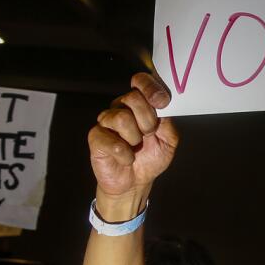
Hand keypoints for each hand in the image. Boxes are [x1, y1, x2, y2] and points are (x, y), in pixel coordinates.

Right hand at [88, 73, 179, 209]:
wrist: (135, 182)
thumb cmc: (150, 158)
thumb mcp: (169, 141)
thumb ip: (168, 123)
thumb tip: (163, 107)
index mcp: (139, 104)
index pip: (141, 82)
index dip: (150, 87)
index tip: (162, 101)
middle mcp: (121, 108)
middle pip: (133, 98)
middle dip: (147, 120)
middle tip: (149, 134)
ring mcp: (106, 122)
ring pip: (121, 118)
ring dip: (135, 138)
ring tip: (135, 147)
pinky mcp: (95, 137)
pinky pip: (110, 140)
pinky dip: (124, 154)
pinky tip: (126, 158)